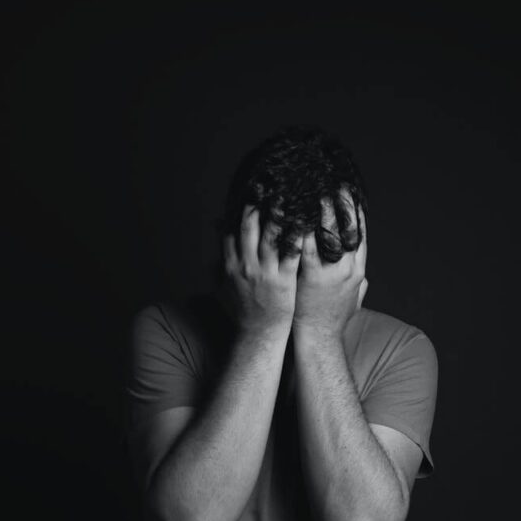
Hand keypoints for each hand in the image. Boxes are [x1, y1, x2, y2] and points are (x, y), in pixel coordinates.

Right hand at [222, 205, 301, 335]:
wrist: (258, 335)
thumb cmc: (244, 312)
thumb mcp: (223, 287)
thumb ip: (219, 264)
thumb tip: (215, 245)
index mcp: (230, 265)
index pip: (232, 231)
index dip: (239, 211)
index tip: (248, 194)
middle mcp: (245, 265)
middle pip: (249, 227)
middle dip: (257, 204)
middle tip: (268, 184)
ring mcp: (264, 272)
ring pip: (270, 236)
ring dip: (279, 214)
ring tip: (288, 195)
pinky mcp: (283, 280)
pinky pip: (290, 253)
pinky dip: (297, 236)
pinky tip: (305, 222)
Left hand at [293, 198, 367, 338]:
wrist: (320, 340)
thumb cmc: (332, 321)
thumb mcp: (354, 301)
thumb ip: (358, 286)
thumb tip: (364, 277)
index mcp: (358, 270)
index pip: (360, 234)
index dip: (355, 212)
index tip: (350, 193)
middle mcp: (348, 268)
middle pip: (348, 227)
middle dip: (341, 204)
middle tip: (333, 183)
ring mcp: (331, 271)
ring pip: (329, 232)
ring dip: (320, 210)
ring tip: (311, 190)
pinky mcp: (312, 276)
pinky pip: (307, 245)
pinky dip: (302, 227)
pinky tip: (294, 213)